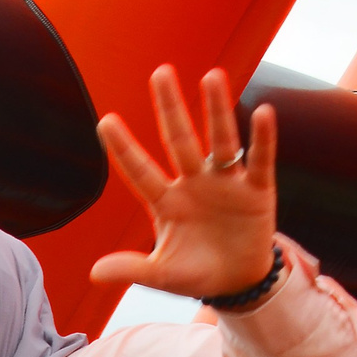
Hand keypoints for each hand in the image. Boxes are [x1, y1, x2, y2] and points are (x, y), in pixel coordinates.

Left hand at [89, 66, 279, 302]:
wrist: (238, 283)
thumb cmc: (196, 273)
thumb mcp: (162, 275)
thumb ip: (132, 269)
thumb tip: (94, 273)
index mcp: (167, 203)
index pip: (140, 171)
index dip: (124, 149)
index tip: (105, 121)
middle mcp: (194, 183)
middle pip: (179, 140)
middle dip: (170, 108)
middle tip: (160, 72)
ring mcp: (226, 184)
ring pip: (220, 141)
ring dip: (216, 110)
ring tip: (212, 76)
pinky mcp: (257, 190)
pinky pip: (261, 160)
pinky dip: (263, 139)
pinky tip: (262, 112)